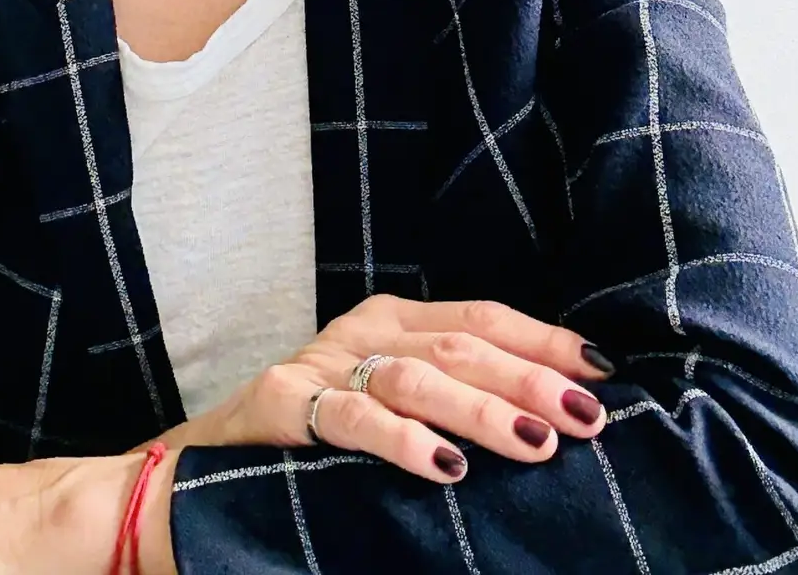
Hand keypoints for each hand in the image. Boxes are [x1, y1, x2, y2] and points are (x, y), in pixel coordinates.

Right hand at [151, 294, 613, 483]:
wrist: (193, 479)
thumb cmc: (308, 456)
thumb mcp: (386, 417)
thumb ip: (448, 411)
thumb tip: (550, 428)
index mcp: (392, 322)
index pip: (484, 318)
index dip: (545, 342)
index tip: (604, 372)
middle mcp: (361, 330)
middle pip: (462, 343)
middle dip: (531, 379)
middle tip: (586, 418)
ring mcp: (320, 364)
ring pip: (417, 375)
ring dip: (482, 410)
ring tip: (536, 443)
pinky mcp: (281, 404)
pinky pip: (351, 418)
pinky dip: (401, 441)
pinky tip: (443, 466)